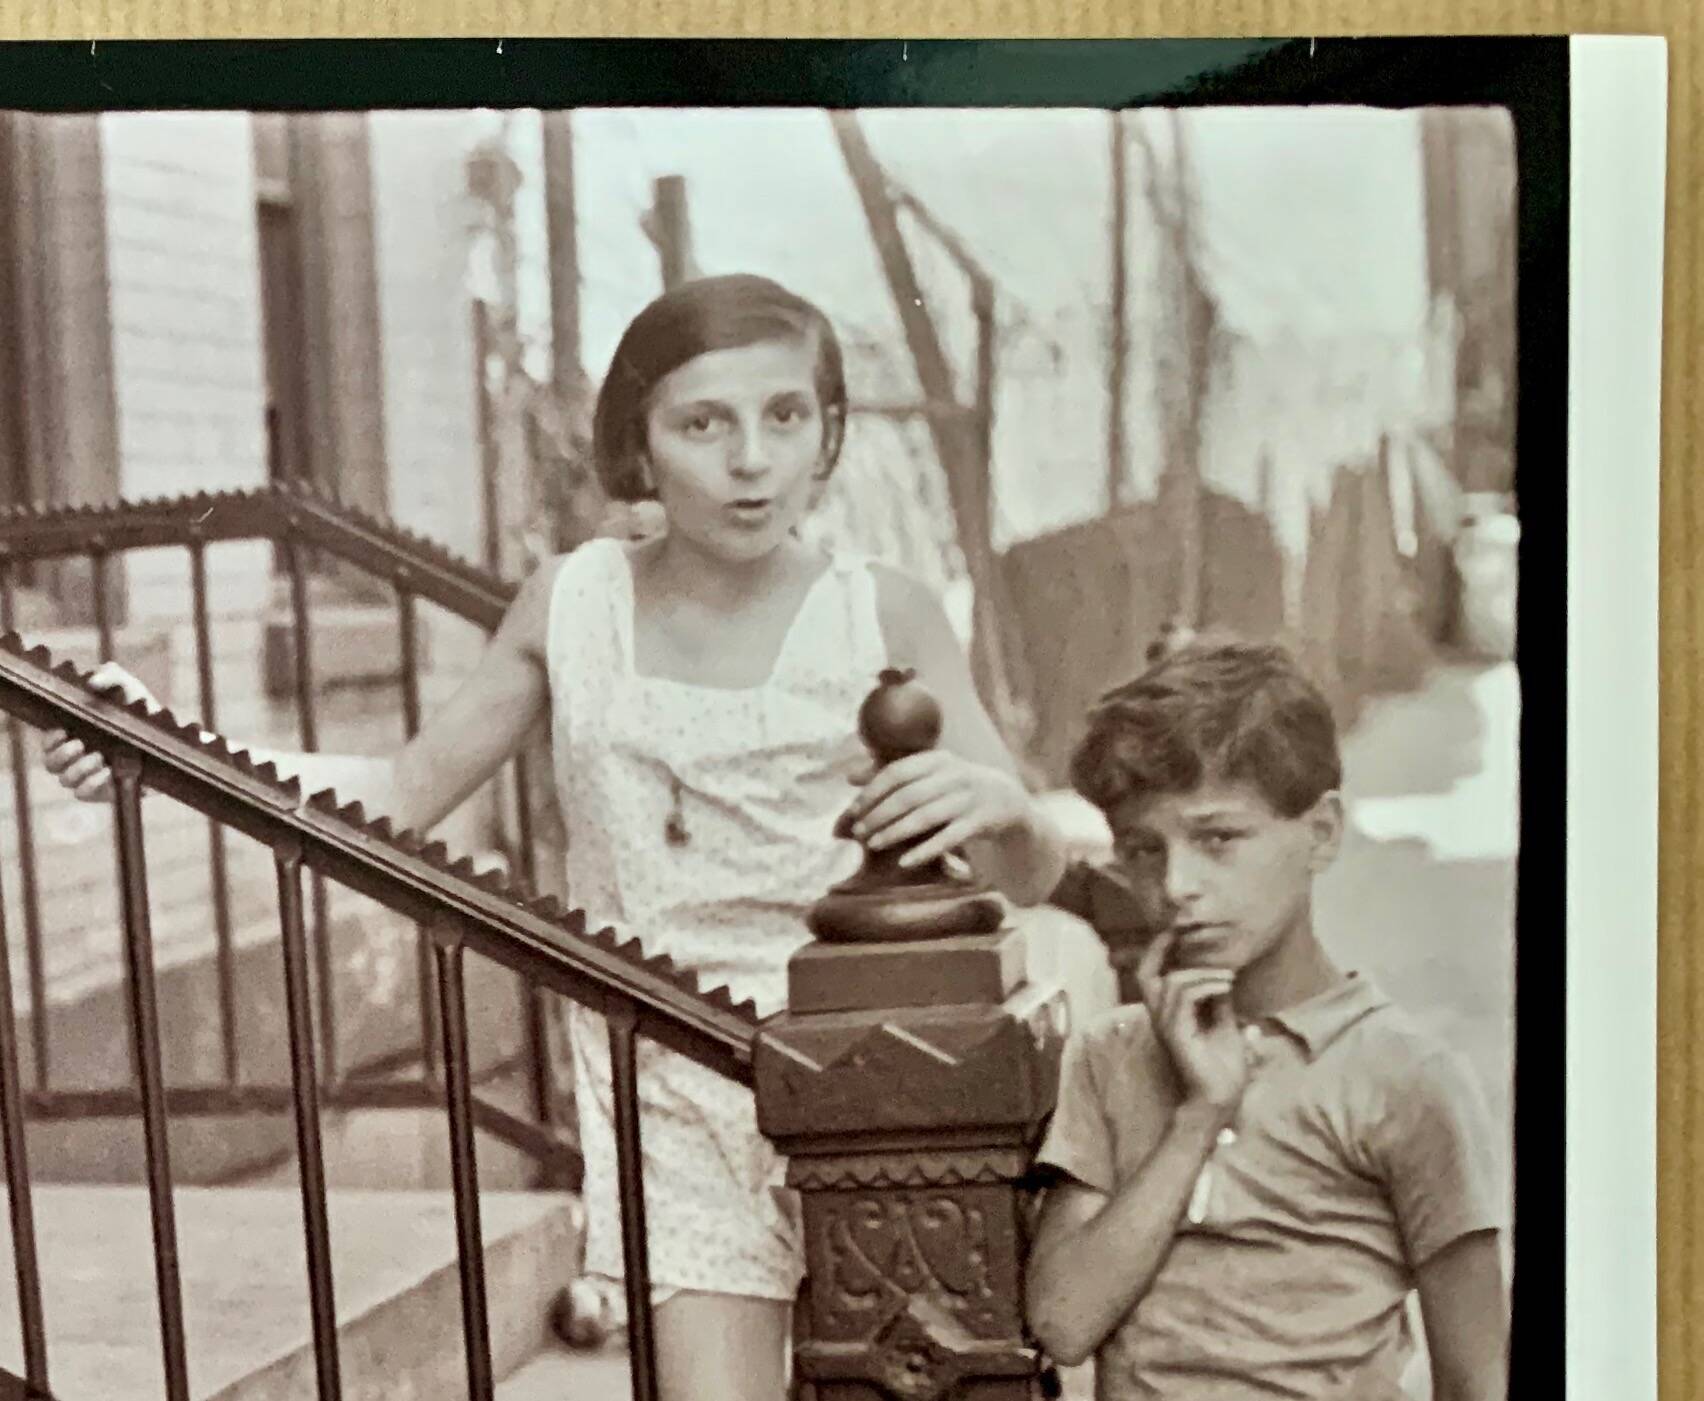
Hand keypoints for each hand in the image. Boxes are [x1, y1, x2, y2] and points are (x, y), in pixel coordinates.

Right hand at [41, 661, 159, 802]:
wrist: (170, 737)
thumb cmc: (139, 709)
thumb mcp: (127, 687)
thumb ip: (110, 676)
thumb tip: (93, 681)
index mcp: (73, 734)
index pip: (48, 742)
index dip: (49, 739)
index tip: (62, 731)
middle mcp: (76, 757)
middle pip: (51, 764)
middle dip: (62, 755)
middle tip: (80, 744)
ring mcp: (89, 776)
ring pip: (66, 780)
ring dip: (80, 768)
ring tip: (100, 757)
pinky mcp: (103, 791)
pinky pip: (84, 793)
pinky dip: (92, 783)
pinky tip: (107, 772)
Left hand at [845, 750, 1029, 869]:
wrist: (1005, 800)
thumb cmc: (953, 788)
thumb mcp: (928, 774)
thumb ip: (890, 773)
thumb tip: (849, 776)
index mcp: (938, 759)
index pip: (897, 772)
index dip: (872, 791)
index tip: (854, 809)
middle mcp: (955, 775)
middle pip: (908, 795)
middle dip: (879, 814)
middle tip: (858, 832)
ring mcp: (969, 799)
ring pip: (925, 817)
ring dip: (895, 832)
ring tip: (873, 844)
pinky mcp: (980, 822)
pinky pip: (948, 839)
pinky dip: (924, 850)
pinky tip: (904, 862)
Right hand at [1136, 930, 1248, 1119]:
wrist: (1221, 1100)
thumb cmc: (1222, 1067)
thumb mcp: (1224, 1024)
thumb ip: (1218, 1000)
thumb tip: (1224, 974)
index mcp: (1168, 1013)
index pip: (1151, 974)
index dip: (1159, 949)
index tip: (1180, 930)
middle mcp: (1160, 1017)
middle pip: (1145, 972)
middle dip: (1162, 948)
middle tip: (1186, 934)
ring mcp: (1166, 1025)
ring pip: (1174, 982)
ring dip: (1204, 972)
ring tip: (1229, 976)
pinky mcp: (1177, 1034)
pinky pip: (1184, 997)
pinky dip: (1206, 986)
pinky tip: (1226, 987)